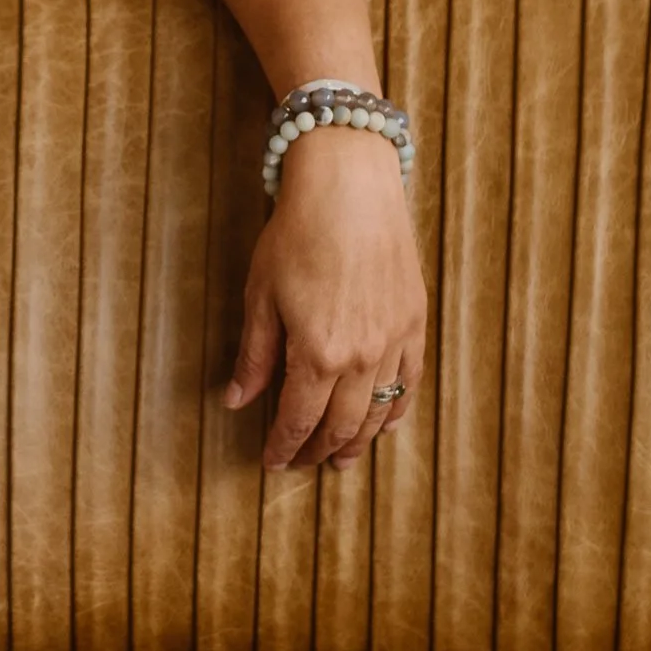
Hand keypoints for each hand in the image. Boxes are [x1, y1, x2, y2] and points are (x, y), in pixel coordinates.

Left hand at [225, 124, 426, 470]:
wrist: (350, 187)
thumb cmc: (296, 235)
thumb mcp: (261, 296)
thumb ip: (254, 356)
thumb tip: (237, 401)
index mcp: (316, 354)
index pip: (298, 419)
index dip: (283, 446)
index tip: (272, 462)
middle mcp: (360, 358)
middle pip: (340, 425)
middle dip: (318, 450)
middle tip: (303, 462)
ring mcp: (393, 342)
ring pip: (376, 411)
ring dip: (358, 441)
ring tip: (343, 460)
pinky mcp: (414, 322)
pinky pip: (409, 382)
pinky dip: (396, 410)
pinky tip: (385, 425)